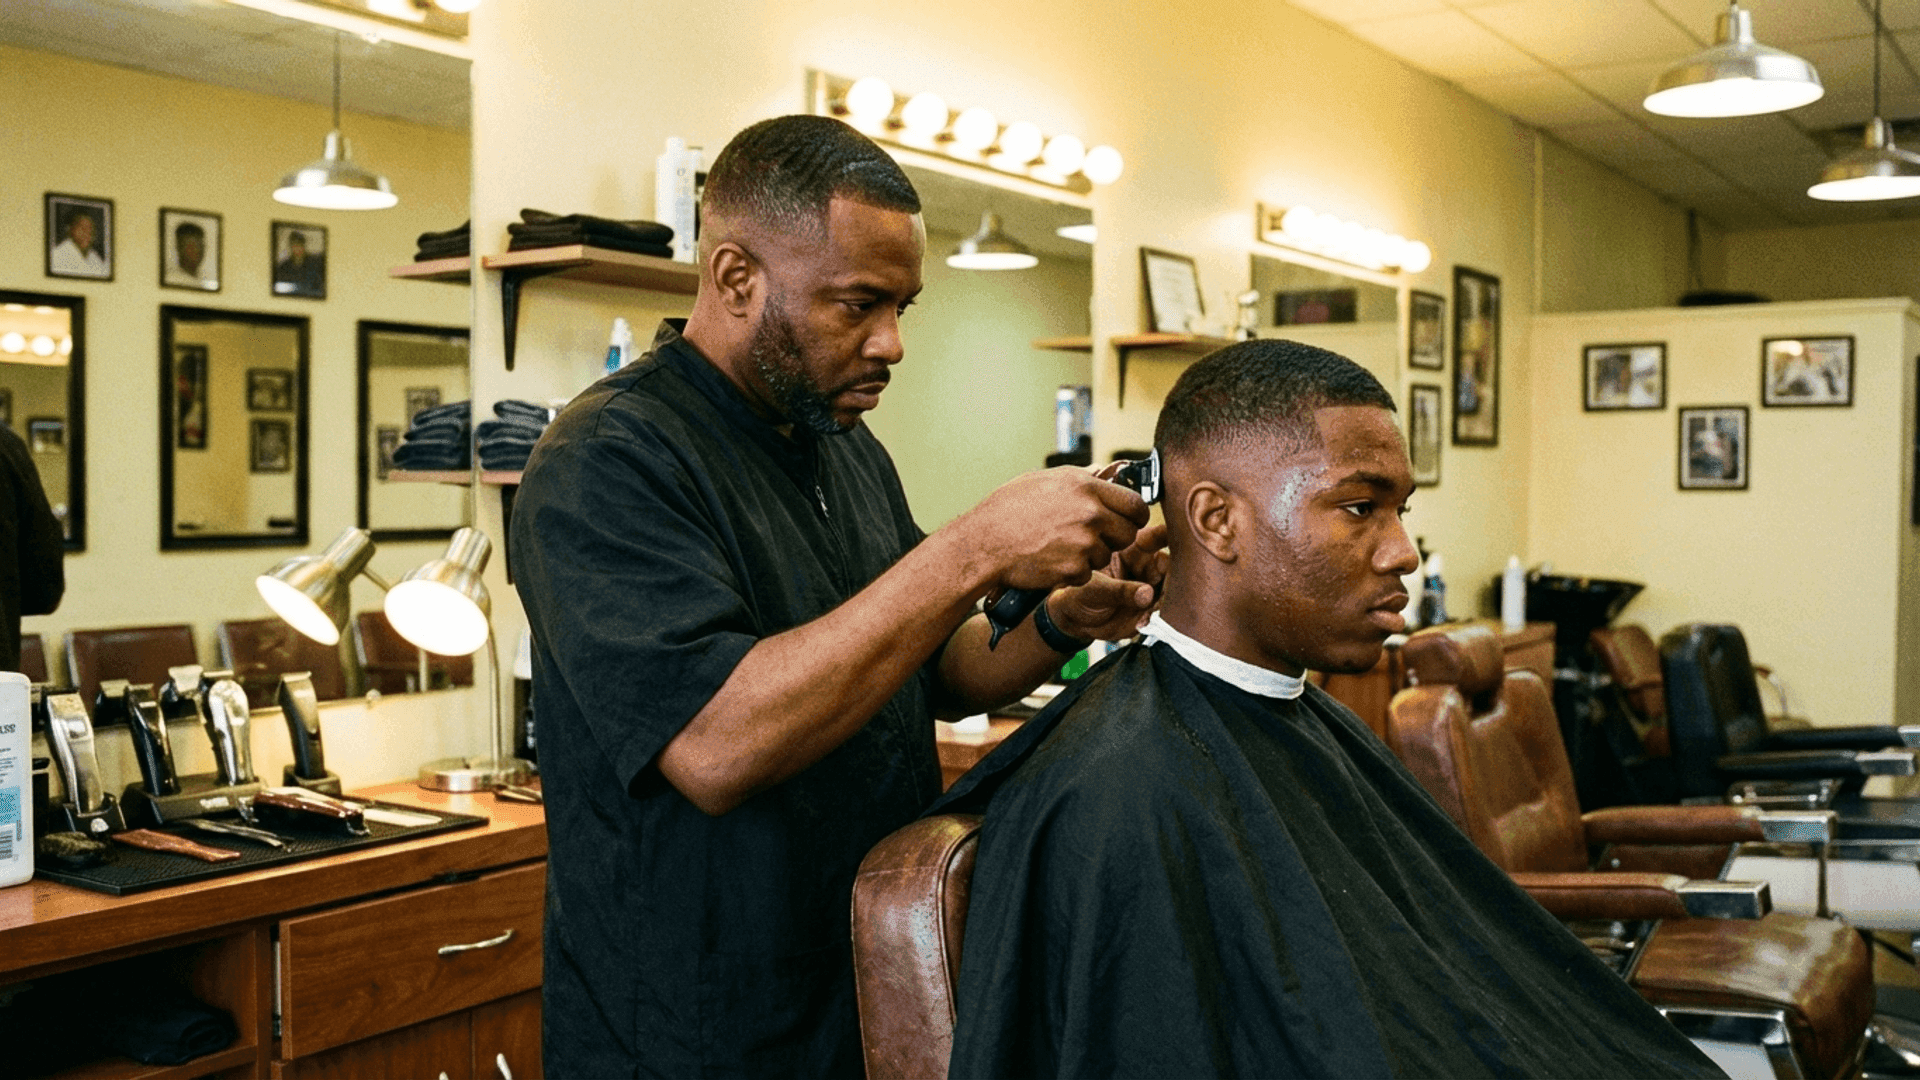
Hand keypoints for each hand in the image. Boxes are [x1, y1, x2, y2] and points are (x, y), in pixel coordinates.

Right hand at [947, 467, 1149, 592]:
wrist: (984, 542)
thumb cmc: (1007, 509)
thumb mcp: (1043, 480)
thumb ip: (1079, 478)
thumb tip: (1101, 472)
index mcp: (1085, 487)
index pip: (1135, 503)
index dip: (1136, 516)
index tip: (1131, 521)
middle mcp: (1090, 513)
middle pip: (1128, 533)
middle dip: (1116, 538)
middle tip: (1095, 538)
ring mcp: (1084, 542)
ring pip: (1107, 555)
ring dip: (1090, 556)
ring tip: (1060, 546)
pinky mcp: (1074, 569)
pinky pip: (1086, 573)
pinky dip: (1072, 572)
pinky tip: (1050, 560)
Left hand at [1046, 522, 1168, 640]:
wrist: (1075, 621)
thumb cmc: (1077, 594)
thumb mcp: (1094, 591)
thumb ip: (1120, 591)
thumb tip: (1147, 594)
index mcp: (1131, 550)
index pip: (1156, 537)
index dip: (1171, 538)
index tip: (1179, 545)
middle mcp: (1147, 565)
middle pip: (1172, 564)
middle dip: (1172, 579)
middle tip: (1161, 594)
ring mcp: (1152, 585)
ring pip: (1174, 588)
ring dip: (1166, 601)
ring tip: (1148, 612)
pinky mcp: (1153, 606)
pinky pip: (1166, 609)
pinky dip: (1158, 617)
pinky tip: (1142, 623)